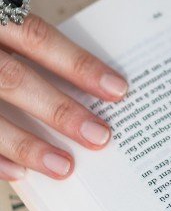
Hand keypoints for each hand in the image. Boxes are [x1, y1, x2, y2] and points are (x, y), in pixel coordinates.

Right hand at [0, 15, 127, 181]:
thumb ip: (19, 40)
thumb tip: (82, 82)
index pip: (35, 37)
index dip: (77, 63)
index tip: (118, 90)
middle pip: (12, 78)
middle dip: (58, 110)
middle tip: (100, 137)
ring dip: (24, 143)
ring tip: (64, 168)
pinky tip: (17, 174)